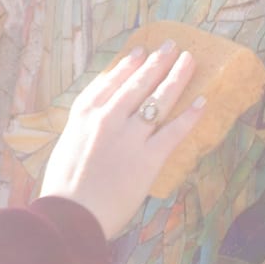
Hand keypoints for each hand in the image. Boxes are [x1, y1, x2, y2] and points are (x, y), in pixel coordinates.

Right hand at [38, 41, 205, 238]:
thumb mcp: (66, 148)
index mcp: (83, 115)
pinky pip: (174, 131)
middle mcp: (106, 119)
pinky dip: (189, 115)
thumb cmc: (63, 188)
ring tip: (189, 61)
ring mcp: (129, 137)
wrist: (69, 216)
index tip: (139, 52)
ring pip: (158, 100)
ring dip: (176, 77)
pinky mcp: (148, 158)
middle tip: (171, 47)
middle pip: (137, 84)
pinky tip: (202, 101)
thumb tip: (98, 123)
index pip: (109, 81)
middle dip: (156, 62)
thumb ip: (84, 131)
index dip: (127, 65)